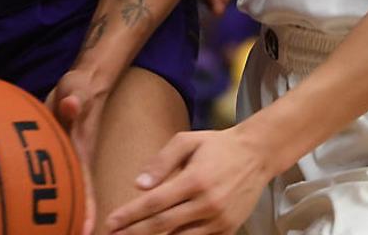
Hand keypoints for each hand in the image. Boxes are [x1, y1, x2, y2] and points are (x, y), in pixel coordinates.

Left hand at [48, 67, 109, 234]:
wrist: (77, 86)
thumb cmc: (79, 89)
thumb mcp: (78, 90)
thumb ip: (76, 99)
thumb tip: (71, 105)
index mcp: (82, 153)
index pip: (86, 187)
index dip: (87, 212)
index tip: (86, 233)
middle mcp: (75, 161)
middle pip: (74, 197)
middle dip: (70, 219)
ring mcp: (64, 159)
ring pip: (59, 189)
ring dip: (52, 208)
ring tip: (35, 228)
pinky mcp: (52, 153)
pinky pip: (44, 175)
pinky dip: (34, 188)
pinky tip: (18, 200)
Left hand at [105, 127, 271, 233]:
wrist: (256, 156)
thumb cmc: (216, 145)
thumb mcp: (185, 141)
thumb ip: (160, 162)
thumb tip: (138, 185)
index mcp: (193, 181)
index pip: (154, 203)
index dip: (130, 215)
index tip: (111, 222)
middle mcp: (207, 204)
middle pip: (163, 225)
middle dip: (136, 232)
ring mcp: (220, 221)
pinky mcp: (229, 229)